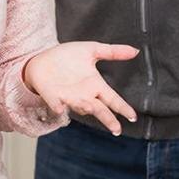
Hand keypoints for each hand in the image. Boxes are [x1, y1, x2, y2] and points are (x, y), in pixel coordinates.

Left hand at [23, 42, 138, 134]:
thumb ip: (113, 52)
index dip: (122, 107)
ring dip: (85, 108)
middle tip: (116, 129)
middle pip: (99, 109)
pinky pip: (55, 103)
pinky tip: (60, 109)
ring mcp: (68, 97)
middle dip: (108, 118)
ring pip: (80, 106)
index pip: (112, 99)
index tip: (133, 117)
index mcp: (95, 85)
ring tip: (91, 108)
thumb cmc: (67, 56)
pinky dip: (57, 106)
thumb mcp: (92, 50)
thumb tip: (136, 50)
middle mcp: (84, 95)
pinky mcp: (52, 95)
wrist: (42, 57)